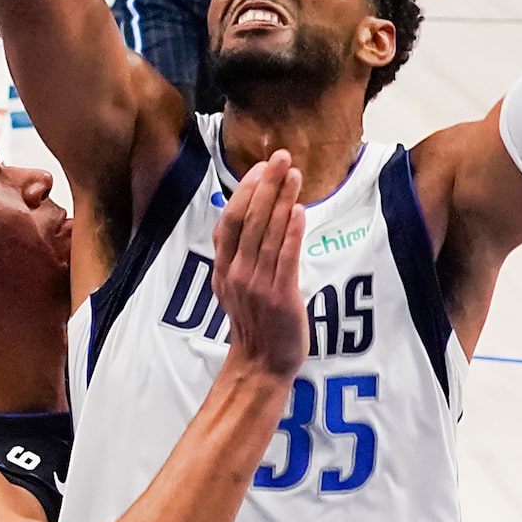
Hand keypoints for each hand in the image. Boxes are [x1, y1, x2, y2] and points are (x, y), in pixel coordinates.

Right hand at [211, 149, 306, 376]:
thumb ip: (237, 255)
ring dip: (281, 200)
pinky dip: (291, 232)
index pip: (229, 221)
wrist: (262, 363)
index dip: (244, 191)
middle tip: (281, 157)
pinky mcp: (280, 296)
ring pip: (268, 234)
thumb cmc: (254, 323)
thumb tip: (245, 219)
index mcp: (223, 269)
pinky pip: (285, 258)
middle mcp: (236, 273)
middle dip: (266, 185)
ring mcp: (256, 285)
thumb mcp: (233, 286)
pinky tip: (298, 210)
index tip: (261, 168)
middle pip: (248, 220)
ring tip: (294, 174)